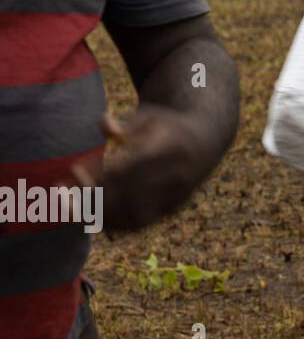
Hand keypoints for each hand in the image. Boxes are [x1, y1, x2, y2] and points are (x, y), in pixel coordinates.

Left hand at [73, 106, 210, 232]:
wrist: (207, 141)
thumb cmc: (168, 124)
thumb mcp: (152, 115)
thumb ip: (127, 123)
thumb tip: (104, 126)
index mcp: (171, 148)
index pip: (130, 168)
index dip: (99, 173)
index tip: (74, 169)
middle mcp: (176, 175)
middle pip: (128, 194)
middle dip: (91, 196)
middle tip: (62, 191)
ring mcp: (176, 195)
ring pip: (133, 215)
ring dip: (99, 214)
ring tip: (70, 206)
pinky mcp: (173, 208)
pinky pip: (141, 223)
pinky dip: (114, 224)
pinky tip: (91, 216)